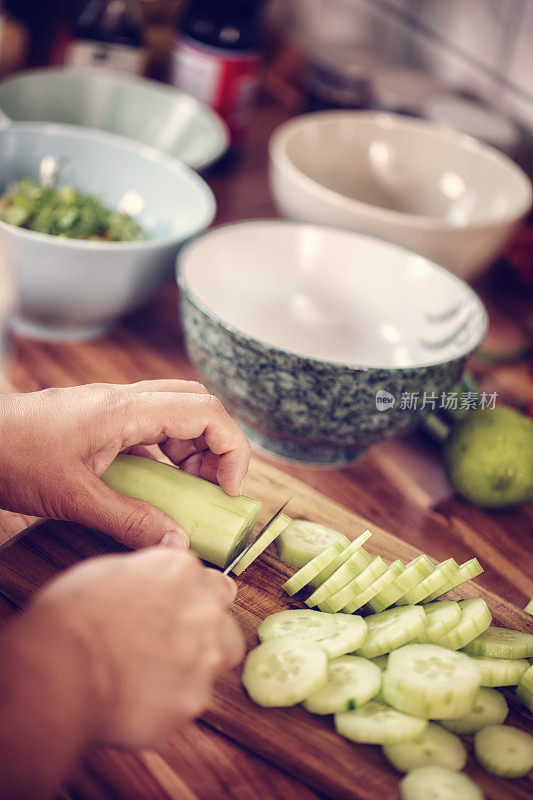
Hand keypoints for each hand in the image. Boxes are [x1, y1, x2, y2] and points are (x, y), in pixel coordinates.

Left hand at [0, 381, 249, 548]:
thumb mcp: (75, 497)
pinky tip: (156, 484)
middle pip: (198, 404)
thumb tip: (176, 544)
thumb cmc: (13, 457)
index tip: (229, 488)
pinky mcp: (100, 419)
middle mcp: (124, 400)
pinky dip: (166, 453)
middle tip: (214, 486)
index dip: (231, 448)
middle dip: (218, 444)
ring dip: (193, 448)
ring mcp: (112, 407)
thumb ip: (129, 521)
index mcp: (125, 410)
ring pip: (175, 412)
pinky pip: (149, 427)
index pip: (205, 412)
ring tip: (189, 489)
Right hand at [14, 548, 243, 747]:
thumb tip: (157, 583)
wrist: (61, 669)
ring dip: (190, 672)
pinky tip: (135, 701)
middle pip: (226, 627)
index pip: (216, 585)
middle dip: (205, 638)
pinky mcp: (191, 704)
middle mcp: (205, 613)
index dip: (197, 601)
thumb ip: (151, 575)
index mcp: (184, 573)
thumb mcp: (110, 570)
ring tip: (148, 677)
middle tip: (168, 648)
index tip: (182, 612)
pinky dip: (166, 705)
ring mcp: (203, 661)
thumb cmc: (73, 615)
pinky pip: (185, 705)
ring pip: (212, 668)